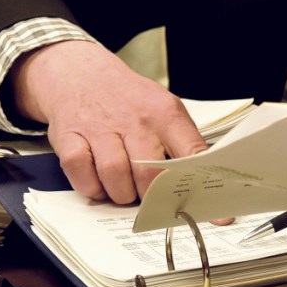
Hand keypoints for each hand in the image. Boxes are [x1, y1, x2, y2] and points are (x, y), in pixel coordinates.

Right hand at [9, 40, 207, 203]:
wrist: (82, 73)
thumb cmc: (129, 99)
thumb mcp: (163, 108)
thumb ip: (181, 141)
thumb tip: (202, 181)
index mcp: (165, 113)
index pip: (192, 152)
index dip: (203, 185)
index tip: (216, 214)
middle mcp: (135, 120)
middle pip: (149, 173)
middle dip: (152, 197)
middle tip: (151, 199)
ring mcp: (101, 128)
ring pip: (115, 177)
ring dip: (122, 194)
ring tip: (125, 189)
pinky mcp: (70, 137)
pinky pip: (82, 174)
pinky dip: (92, 187)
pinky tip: (99, 182)